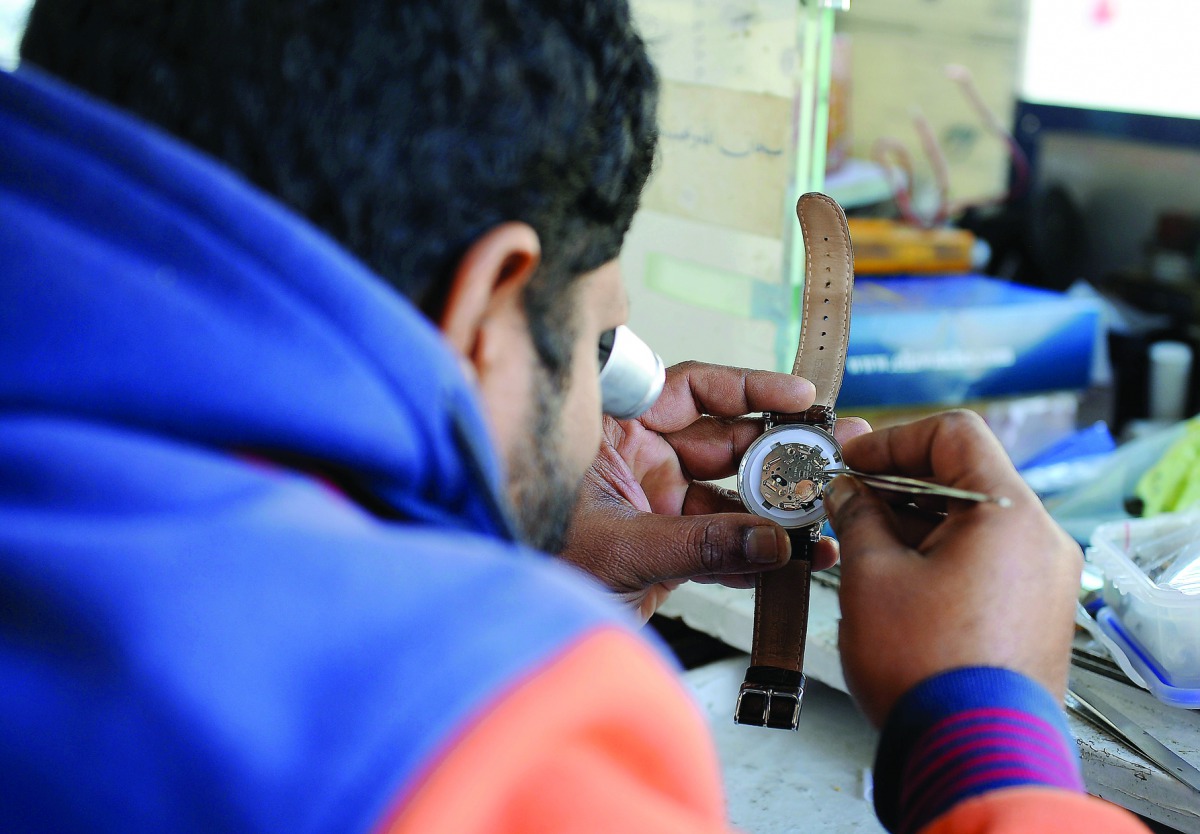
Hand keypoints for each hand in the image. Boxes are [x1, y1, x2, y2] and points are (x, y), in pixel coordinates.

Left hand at [558, 360, 869, 621]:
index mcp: (616, 433)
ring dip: (778, 511)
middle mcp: (640, 462)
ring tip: (826, 515)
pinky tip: (798, 560)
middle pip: (726, 444)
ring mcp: (657, 506)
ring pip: (731, 499)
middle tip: (829, 458)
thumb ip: (700, 544)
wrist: (522, 633)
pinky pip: (723, 544)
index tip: (800, 396)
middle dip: (780, 454)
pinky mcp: (668, 550)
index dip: (749, 387)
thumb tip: (771, 540)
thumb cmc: (535, 566)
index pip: (691, 389)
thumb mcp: (622, 548)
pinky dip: (759, 555)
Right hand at [825, 410, 1081, 725]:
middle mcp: (1040, 538)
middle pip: (966, 477)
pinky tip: (895, 578)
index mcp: (1008, 513)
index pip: (954, 433)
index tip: (851, 461)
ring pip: (975, 521)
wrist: (972, 756)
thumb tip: (846, 489)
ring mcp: (1044, 579)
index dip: (893, 440)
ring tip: (862, 544)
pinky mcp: (1037, 613)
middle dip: (898, 483)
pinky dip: (941, 555)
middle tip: (845, 498)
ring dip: (916, 521)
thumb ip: (857, 515)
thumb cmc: (925, 667)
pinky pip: (987, 560)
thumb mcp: (871, 575)